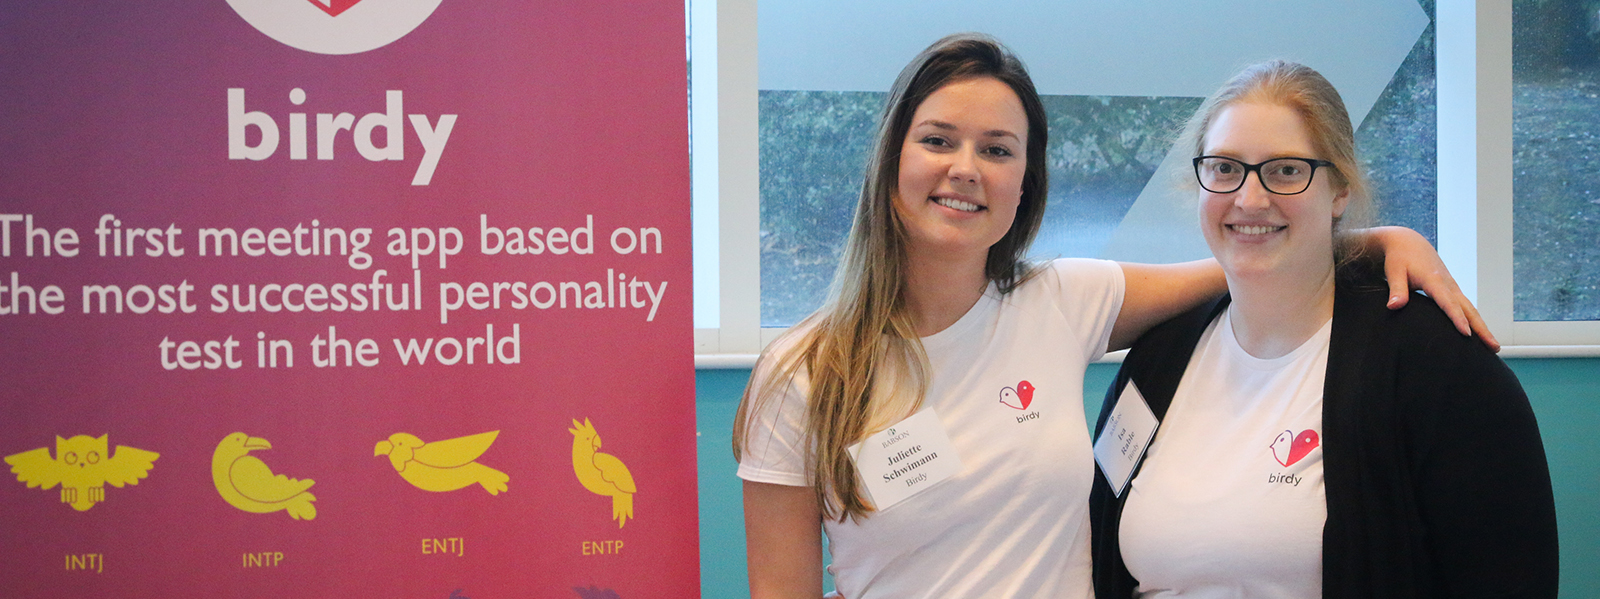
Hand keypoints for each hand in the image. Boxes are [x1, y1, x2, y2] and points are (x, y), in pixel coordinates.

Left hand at [1369, 226, 1499, 351]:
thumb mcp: (1394, 271)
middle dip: (1481, 329)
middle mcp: (1449, 284)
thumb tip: (1394, 306)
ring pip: (1471, 310)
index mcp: (1434, 280)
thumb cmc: (1399, 258)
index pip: (1447, 302)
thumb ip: (1396, 289)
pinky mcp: (1452, 290)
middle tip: (1494, 348)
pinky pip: (1467, 308)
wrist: (1409, 243)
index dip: (1457, 318)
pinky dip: (1475, 321)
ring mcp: (1453, 287)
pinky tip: (1480, 335)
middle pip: (1468, 309)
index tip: (1466, 334)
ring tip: (1493, 348)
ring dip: (1483, 328)